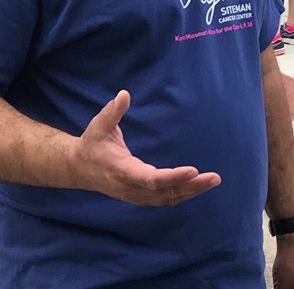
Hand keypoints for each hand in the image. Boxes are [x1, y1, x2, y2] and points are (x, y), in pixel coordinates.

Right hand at [74, 90, 221, 205]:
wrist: (78, 168)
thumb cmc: (92, 143)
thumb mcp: (99, 125)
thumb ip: (112, 111)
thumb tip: (124, 94)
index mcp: (122, 171)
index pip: (150, 179)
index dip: (172, 176)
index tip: (193, 170)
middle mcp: (130, 187)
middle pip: (165, 192)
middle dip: (191, 186)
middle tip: (214, 178)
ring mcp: (135, 195)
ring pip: (167, 198)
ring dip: (191, 191)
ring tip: (213, 181)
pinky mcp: (139, 197)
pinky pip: (164, 199)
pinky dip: (182, 194)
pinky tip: (198, 187)